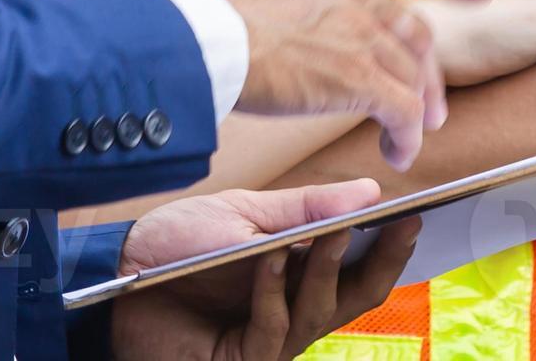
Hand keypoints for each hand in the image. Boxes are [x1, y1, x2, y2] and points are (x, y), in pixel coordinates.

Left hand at [108, 181, 421, 360]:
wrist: (119, 274)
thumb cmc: (180, 249)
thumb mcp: (249, 216)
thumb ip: (307, 208)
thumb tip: (369, 191)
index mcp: (302, 279)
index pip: (362, 271)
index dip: (392, 249)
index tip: (417, 215)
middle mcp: (294, 314)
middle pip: (356, 299)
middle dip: (383, 263)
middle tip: (402, 226)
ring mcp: (269, 341)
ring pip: (318, 312)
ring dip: (326, 269)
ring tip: (334, 232)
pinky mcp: (240, 358)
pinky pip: (271, 327)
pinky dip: (274, 290)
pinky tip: (273, 258)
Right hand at [204, 0, 486, 170]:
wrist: (198, 37)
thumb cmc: (209, 17)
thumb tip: (305, 16)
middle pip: (415, 31)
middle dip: (428, 73)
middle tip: (430, 106)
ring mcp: (358, 28)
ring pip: (411, 74)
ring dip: (416, 112)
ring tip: (408, 139)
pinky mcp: (356, 74)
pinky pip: (400, 109)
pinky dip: (405, 135)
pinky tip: (395, 152)